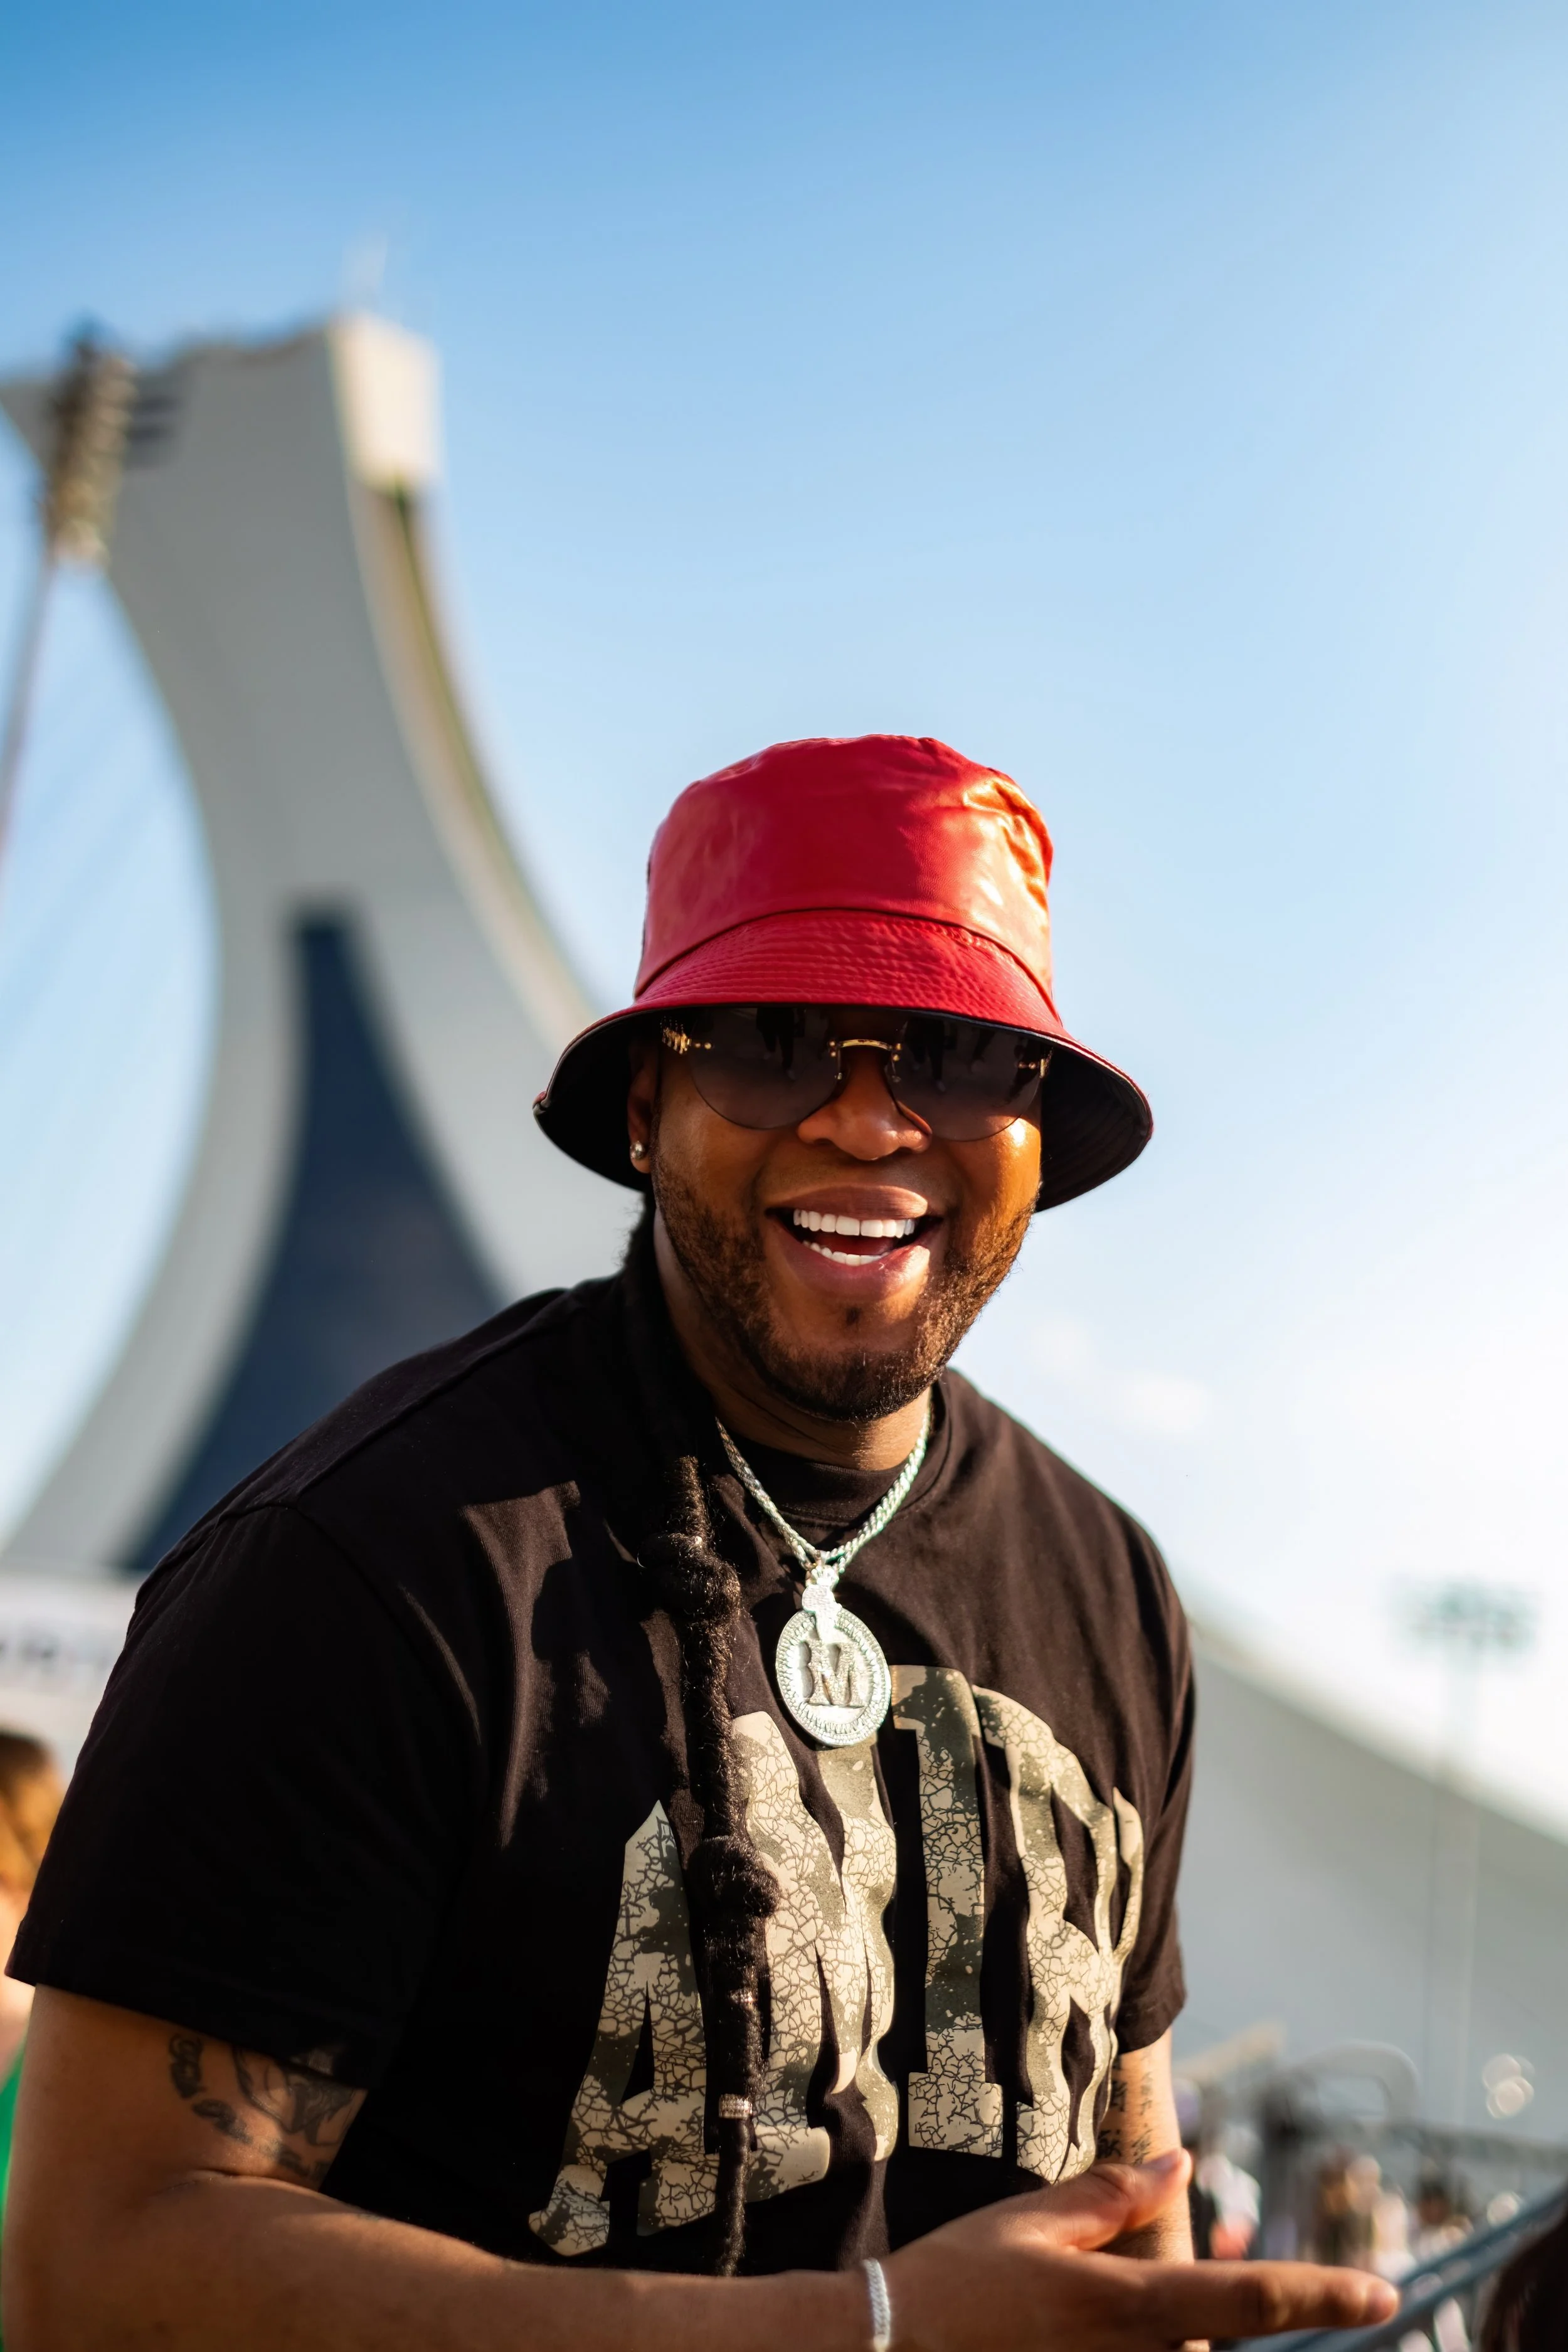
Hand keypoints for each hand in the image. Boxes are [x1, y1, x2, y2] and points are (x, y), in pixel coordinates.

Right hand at [883, 2150, 1399, 2348]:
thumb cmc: (955, 2283)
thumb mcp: (1030, 2225)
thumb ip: (1110, 2199)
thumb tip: (1180, 2165)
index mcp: (1127, 2306)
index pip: (1248, 2302)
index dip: (1322, 2297)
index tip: (1384, 2294)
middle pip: (1209, 2346)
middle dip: (1195, 2318)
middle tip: (1086, 2290)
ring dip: (1159, 2334)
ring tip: (1051, 2309)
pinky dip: (1138, 2347)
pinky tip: (1061, 2329)